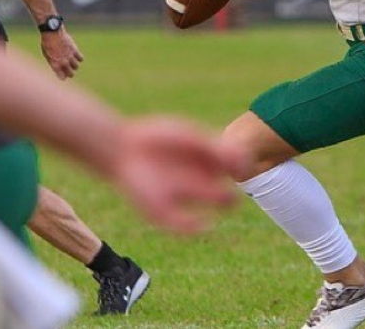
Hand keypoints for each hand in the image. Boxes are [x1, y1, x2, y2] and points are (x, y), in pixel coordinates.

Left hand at [41, 29, 82, 79]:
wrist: (52, 33)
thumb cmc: (47, 44)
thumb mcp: (47, 56)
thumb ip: (54, 63)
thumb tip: (59, 68)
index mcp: (55, 65)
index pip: (62, 77)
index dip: (63, 76)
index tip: (63, 74)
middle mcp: (63, 63)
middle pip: (71, 74)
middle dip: (70, 73)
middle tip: (69, 70)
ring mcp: (70, 57)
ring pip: (76, 67)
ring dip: (74, 65)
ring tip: (72, 62)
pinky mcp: (75, 51)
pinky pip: (81, 59)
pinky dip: (79, 58)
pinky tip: (76, 56)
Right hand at [110, 117, 250, 233]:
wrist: (124, 154)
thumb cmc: (140, 187)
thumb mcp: (158, 213)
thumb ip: (182, 226)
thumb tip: (210, 227)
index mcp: (198, 192)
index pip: (228, 199)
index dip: (231, 199)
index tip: (226, 196)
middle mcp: (204, 173)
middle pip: (236, 176)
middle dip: (240, 175)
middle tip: (233, 174)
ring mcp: (202, 154)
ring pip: (233, 155)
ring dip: (238, 158)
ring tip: (229, 161)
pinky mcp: (196, 136)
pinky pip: (220, 141)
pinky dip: (224, 147)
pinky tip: (217, 151)